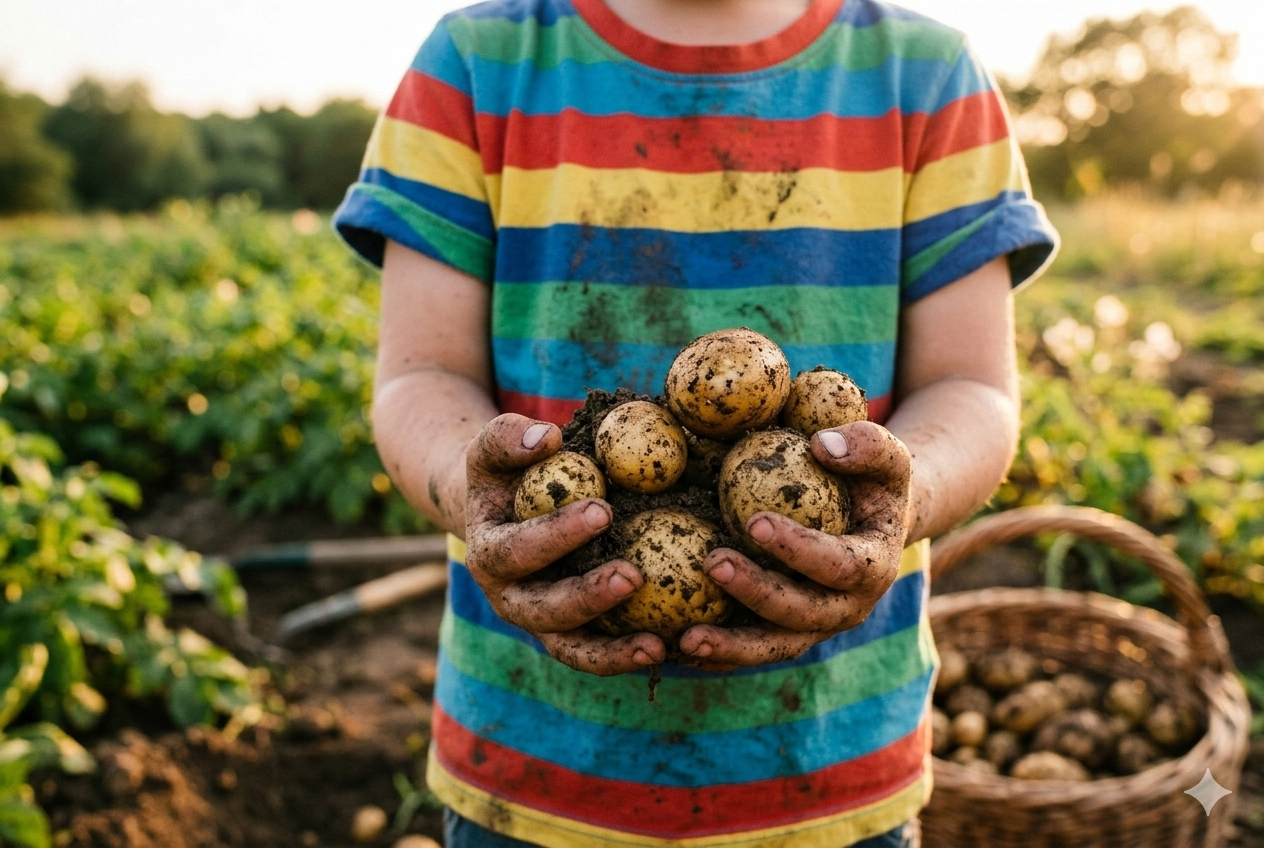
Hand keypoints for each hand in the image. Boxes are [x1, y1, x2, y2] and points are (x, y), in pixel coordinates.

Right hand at [463, 414, 667, 675]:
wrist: (504, 515)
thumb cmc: (508, 473)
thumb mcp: (494, 450)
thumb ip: (509, 438)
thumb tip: (547, 438)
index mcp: (487, 554)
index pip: (516, 550)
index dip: (556, 534)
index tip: (602, 510)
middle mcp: (508, 598)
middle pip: (542, 609)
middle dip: (587, 597)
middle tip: (633, 576)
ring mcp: (538, 624)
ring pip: (569, 648)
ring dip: (610, 651)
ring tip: (655, 643)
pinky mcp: (567, 638)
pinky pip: (595, 656)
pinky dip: (626, 658)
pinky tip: (667, 650)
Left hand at [679, 421, 912, 671]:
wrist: (870, 525)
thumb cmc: (871, 481)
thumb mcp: (887, 457)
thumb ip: (867, 445)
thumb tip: (823, 444)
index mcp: (873, 568)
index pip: (837, 564)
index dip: (799, 548)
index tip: (755, 521)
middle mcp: (847, 609)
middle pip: (801, 613)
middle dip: (756, 592)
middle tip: (711, 563)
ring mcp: (815, 629)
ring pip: (773, 647)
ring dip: (730, 646)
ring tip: (686, 638)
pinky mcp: (786, 637)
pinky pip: (749, 652)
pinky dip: (715, 657)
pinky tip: (674, 649)